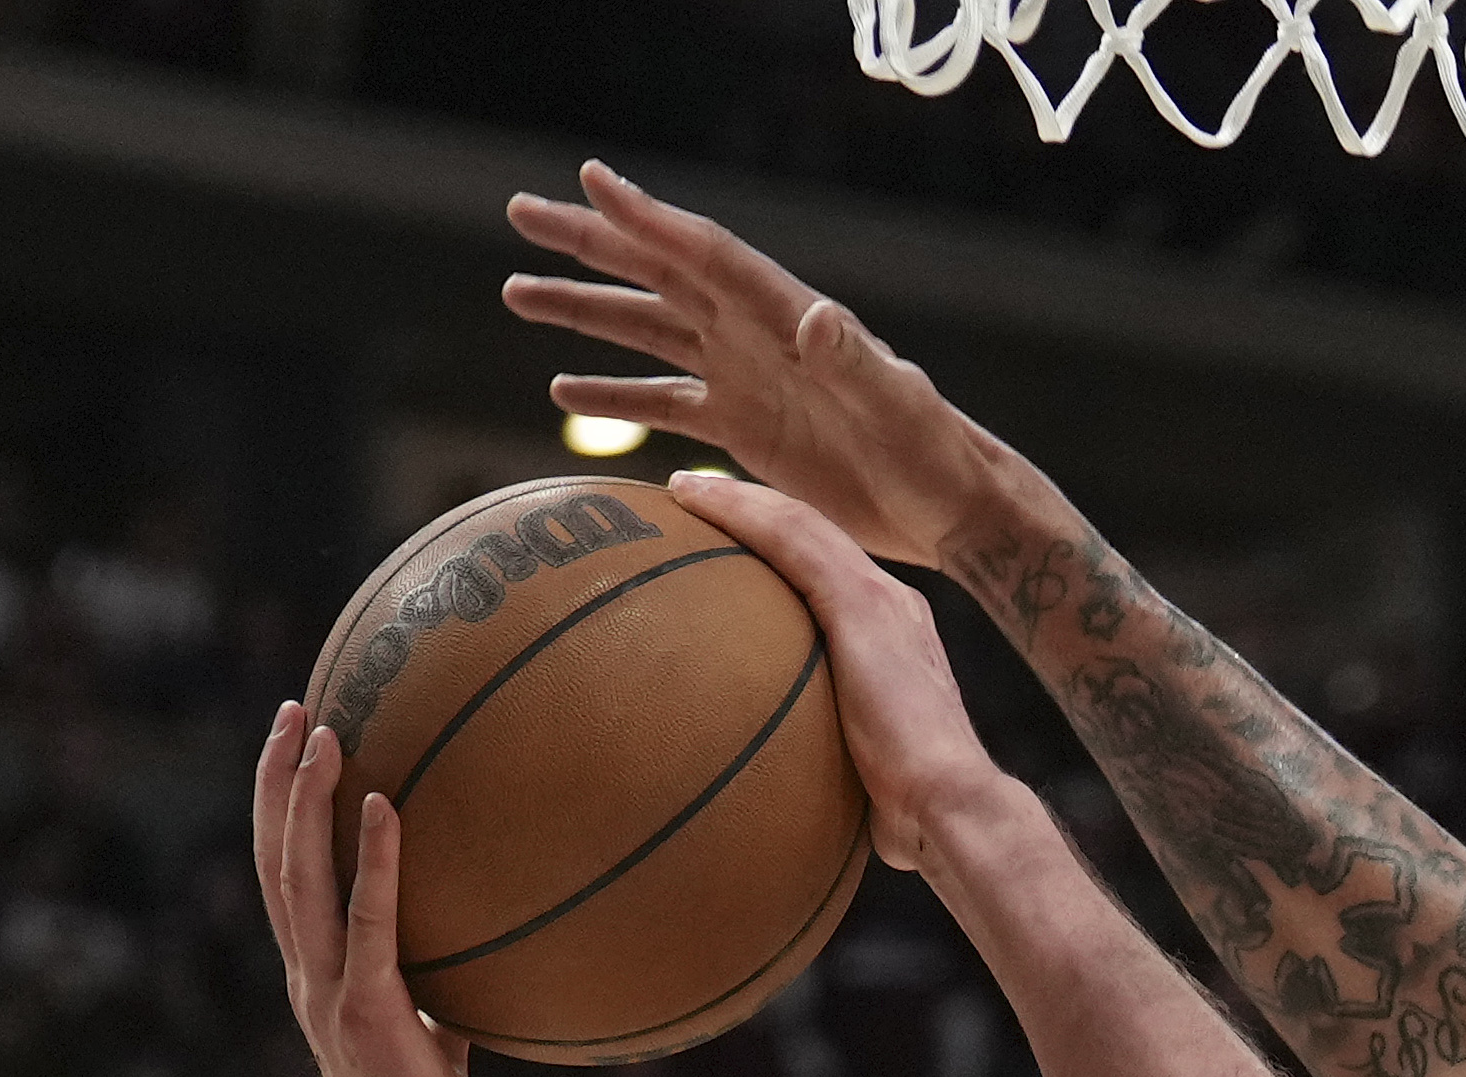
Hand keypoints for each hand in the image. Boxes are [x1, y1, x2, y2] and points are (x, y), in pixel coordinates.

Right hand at [243, 703, 483, 1076]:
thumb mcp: (435, 1047)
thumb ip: (437, 1001)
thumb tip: (474, 970)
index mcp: (319, 983)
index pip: (285, 880)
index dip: (278, 813)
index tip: (291, 749)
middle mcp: (310, 980)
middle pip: (274, 861)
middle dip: (275, 782)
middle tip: (291, 710)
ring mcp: (333, 994)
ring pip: (300, 878)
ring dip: (305, 800)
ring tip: (318, 730)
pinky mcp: (371, 1012)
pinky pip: (371, 920)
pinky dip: (376, 858)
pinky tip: (387, 801)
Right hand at [500, 165, 1001, 571]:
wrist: (948, 506)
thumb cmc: (934, 452)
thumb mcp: (899, 405)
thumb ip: (857, 360)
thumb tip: (816, 315)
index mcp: (787, 317)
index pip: (705, 254)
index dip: (648, 218)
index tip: (591, 182)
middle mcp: (756, 335)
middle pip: (658, 273)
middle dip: (590, 243)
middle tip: (520, 211)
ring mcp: (746, 378)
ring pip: (648, 331)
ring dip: (585, 312)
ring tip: (517, 292)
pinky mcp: (745, 429)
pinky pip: (665, 404)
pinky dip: (615, 396)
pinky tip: (563, 393)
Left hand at [678, 475, 998, 871]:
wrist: (950, 807)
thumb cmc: (912, 819)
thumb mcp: (860, 788)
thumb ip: (826, 777)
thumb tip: (780, 816)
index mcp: (891, 642)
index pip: (828, 583)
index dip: (778, 559)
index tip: (729, 559)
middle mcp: (890, 607)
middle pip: (811, 541)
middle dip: (755, 516)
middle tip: (695, 505)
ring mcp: (880, 598)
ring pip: (798, 524)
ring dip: (737, 500)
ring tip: (682, 490)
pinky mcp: (863, 600)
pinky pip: (790, 537)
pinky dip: (741, 511)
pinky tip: (690, 499)